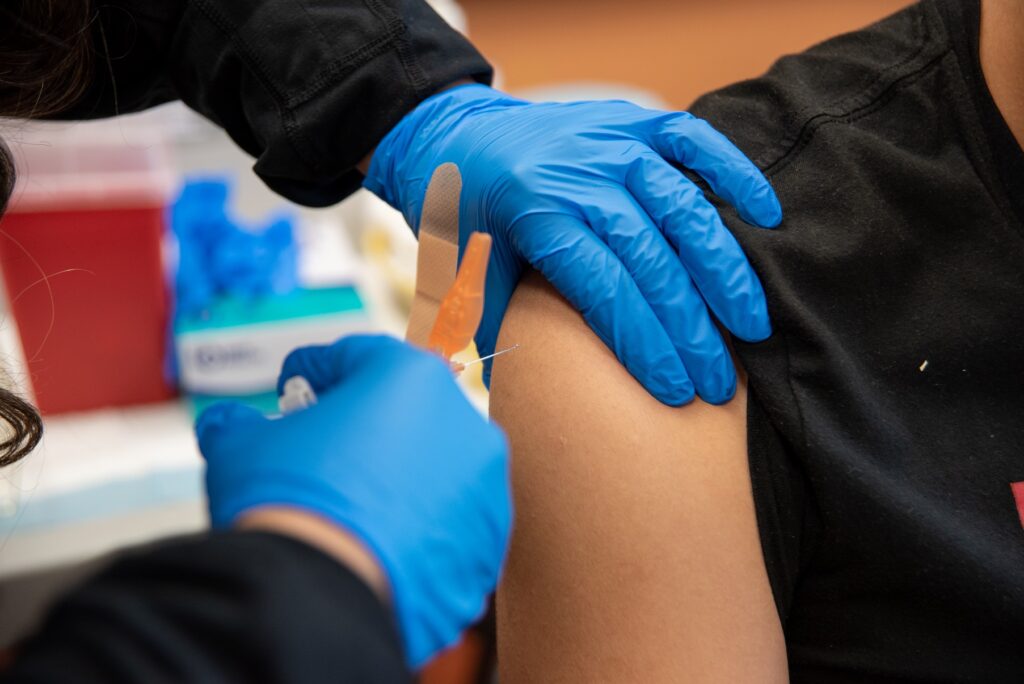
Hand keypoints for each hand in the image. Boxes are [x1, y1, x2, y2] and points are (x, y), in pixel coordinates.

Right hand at [195, 335, 511, 668]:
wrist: (319, 599)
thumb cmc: (286, 503)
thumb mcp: (242, 447)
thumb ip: (238, 424)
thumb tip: (227, 424)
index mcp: (411, 376)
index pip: (360, 355)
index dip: (318, 368)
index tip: (294, 385)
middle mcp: (462, 421)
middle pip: (407, 410)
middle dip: (365, 423)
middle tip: (323, 444)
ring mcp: (484, 485)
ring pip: (434, 468)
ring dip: (397, 476)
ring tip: (351, 503)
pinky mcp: (488, 541)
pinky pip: (448, 523)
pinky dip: (418, 527)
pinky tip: (379, 543)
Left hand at [364, 84, 781, 405]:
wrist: (459, 139)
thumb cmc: (468, 224)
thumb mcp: (466, 280)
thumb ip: (497, 336)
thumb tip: (527, 409)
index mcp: (533, 213)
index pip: (603, 288)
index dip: (643, 342)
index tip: (675, 390)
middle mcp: (577, 173)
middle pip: (650, 258)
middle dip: (690, 328)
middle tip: (718, 382)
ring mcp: (610, 141)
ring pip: (683, 206)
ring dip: (723, 271)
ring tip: (751, 328)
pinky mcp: (634, 119)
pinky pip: (694, 140)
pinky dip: (734, 173)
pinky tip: (767, 217)